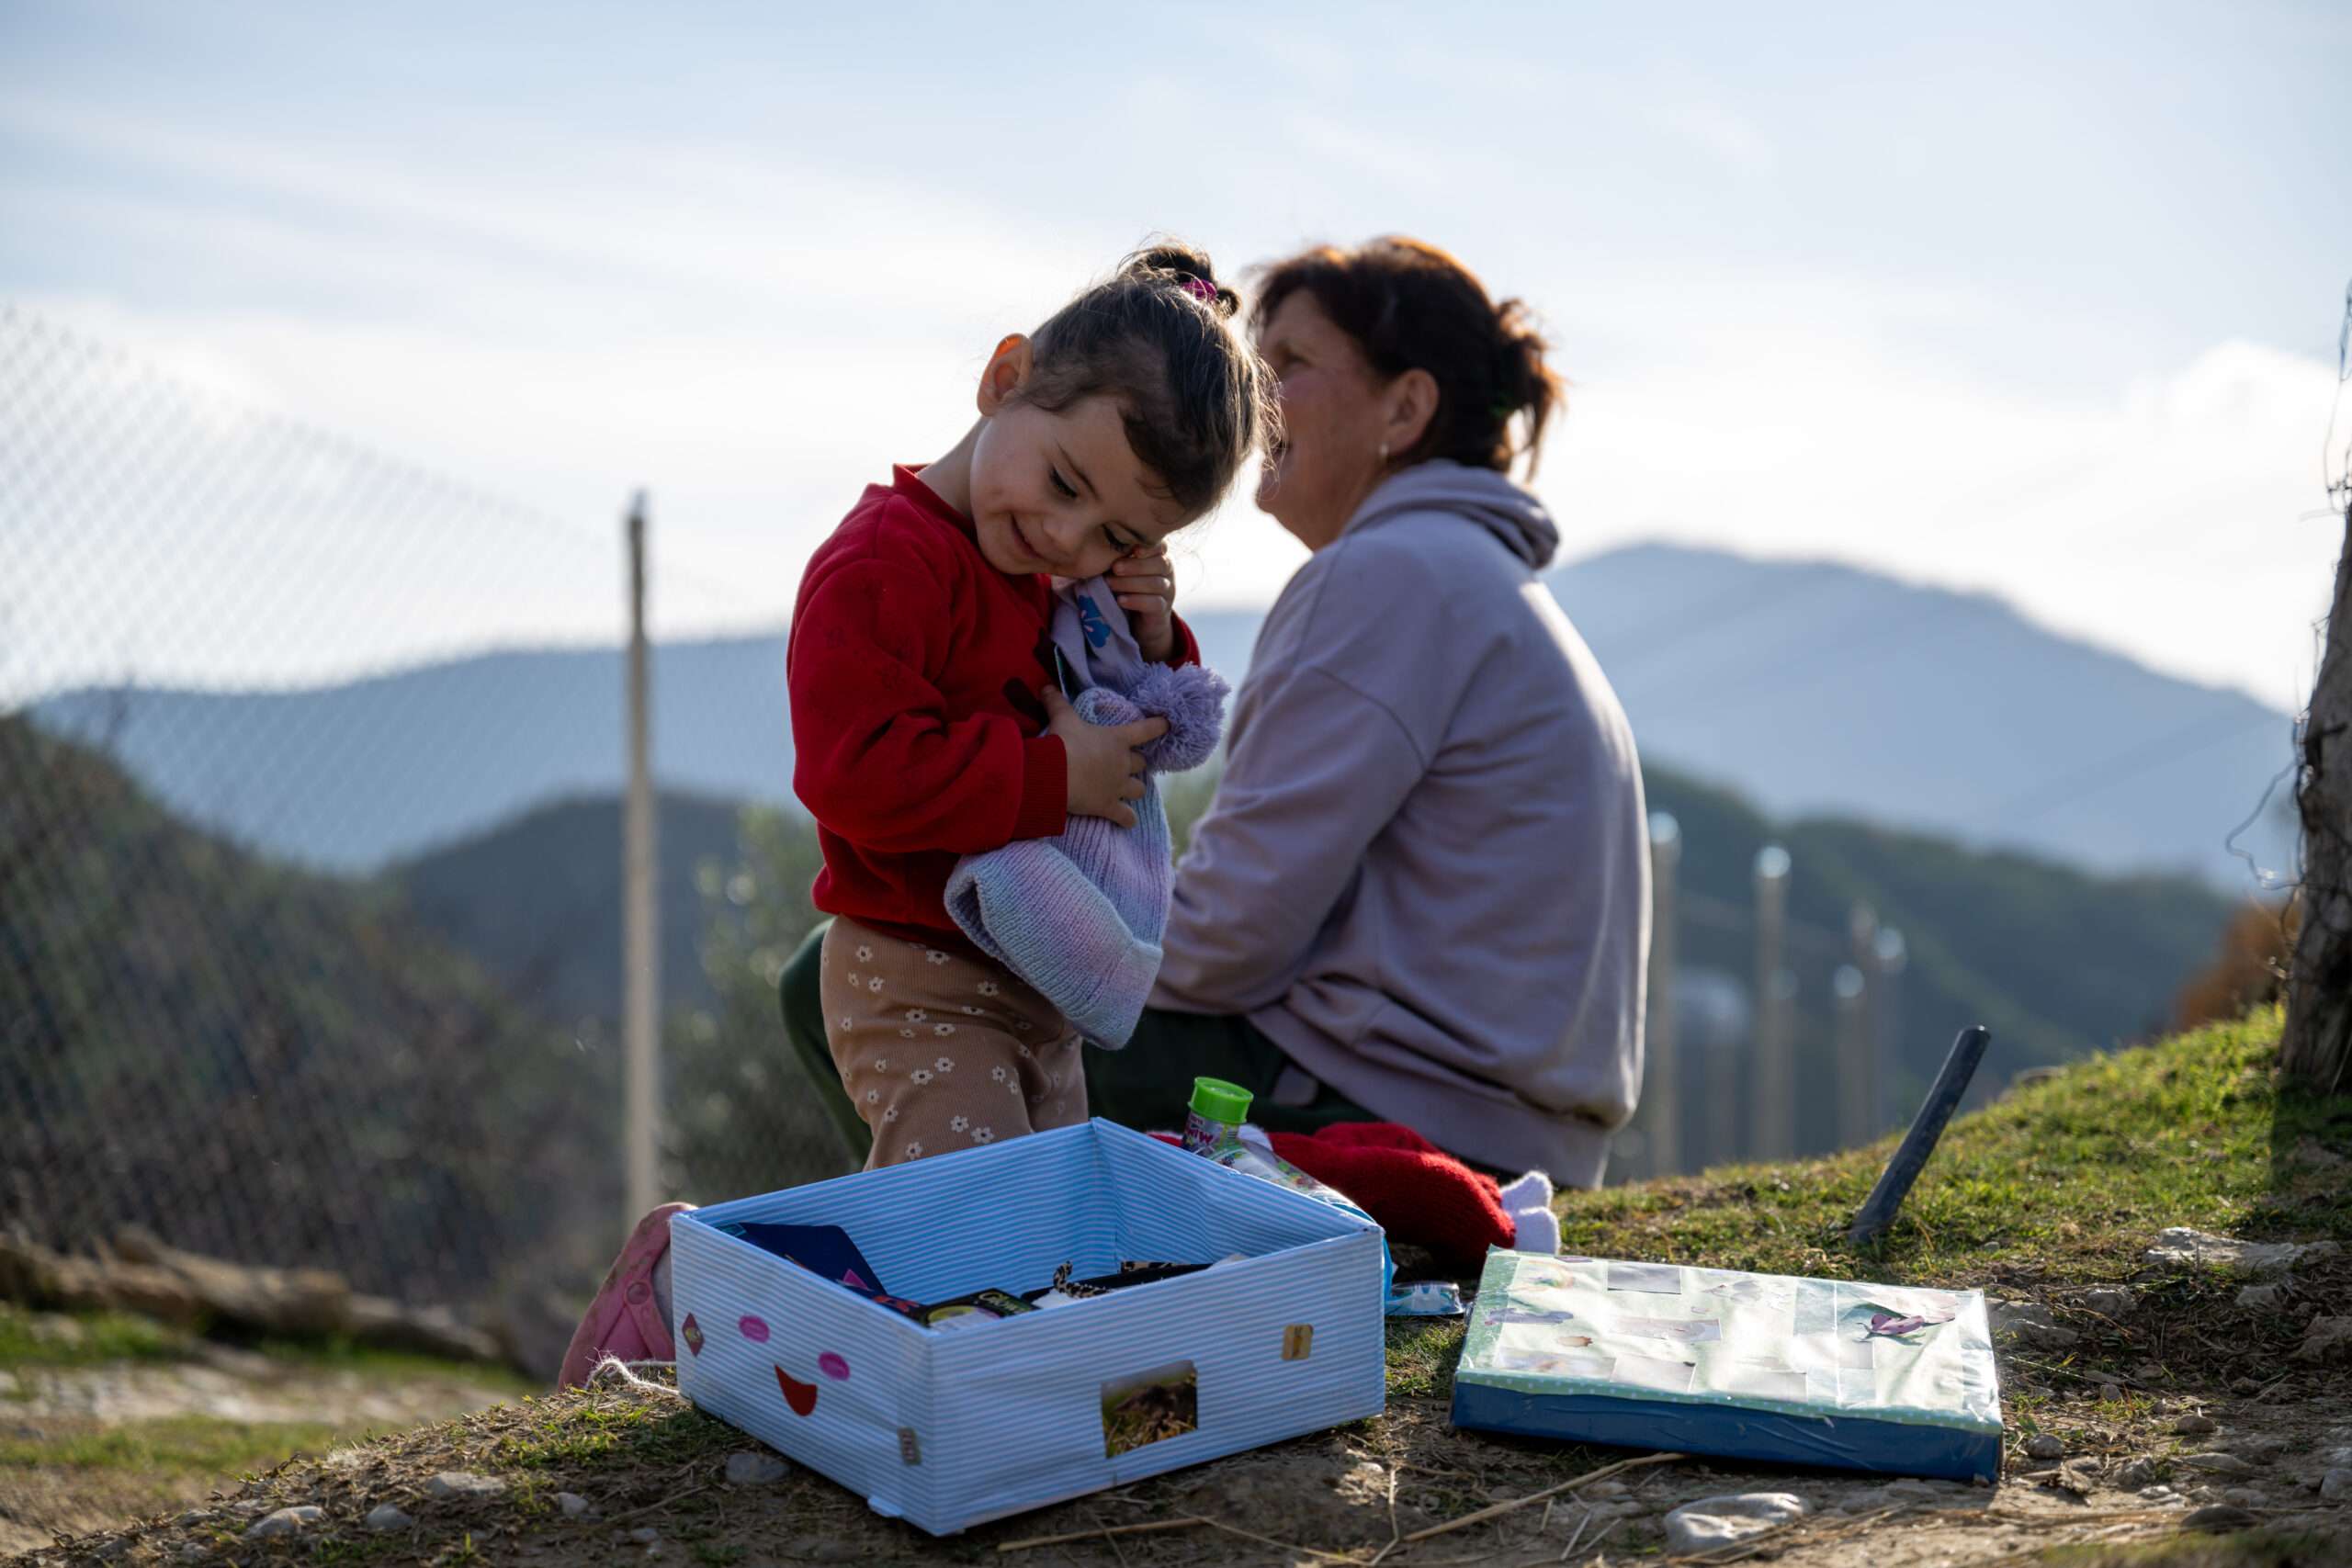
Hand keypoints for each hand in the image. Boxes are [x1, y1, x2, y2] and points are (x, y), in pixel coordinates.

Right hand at [1044, 684, 1165, 828]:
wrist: (1055, 774)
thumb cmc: (1063, 742)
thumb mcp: (1061, 718)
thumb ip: (1057, 702)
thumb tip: (1046, 686)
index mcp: (1117, 740)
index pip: (1147, 730)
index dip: (1158, 727)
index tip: (1168, 724)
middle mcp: (1123, 763)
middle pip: (1142, 764)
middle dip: (1137, 764)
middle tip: (1128, 764)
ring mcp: (1119, 787)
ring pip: (1139, 789)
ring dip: (1135, 789)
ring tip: (1129, 790)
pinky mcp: (1109, 807)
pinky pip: (1126, 817)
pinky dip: (1128, 819)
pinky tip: (1128, 822)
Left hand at [1111, 545, 1177, 662]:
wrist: (1140, 619)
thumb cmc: (1127, 586)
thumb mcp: (1123, 570)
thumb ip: (1119, 557)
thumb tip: (1098, 547)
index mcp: (1159, 556)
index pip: (1160, 546)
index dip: (1148, 546)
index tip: (1132, 549)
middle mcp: (1167, 572)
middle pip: (1159, 564)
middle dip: (1135, 565)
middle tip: (1114, 568)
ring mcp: (1168, 591)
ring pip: (1156, 584)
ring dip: (1130, 583)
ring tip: (1110, 584)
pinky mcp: (1163, 609)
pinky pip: (1154, 603)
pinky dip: (1136, 601)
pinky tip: (1121, 600)